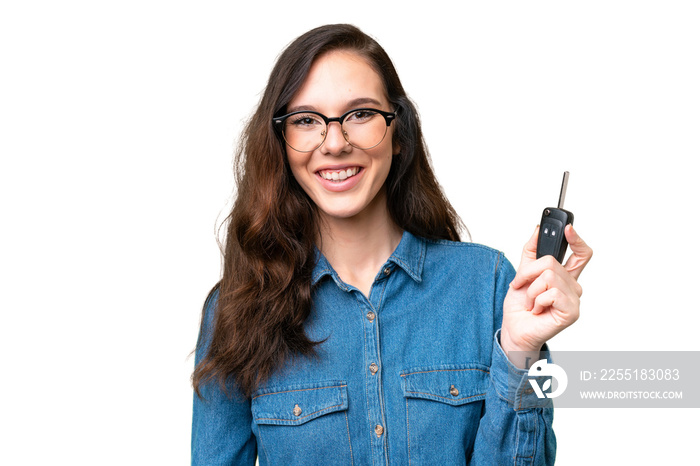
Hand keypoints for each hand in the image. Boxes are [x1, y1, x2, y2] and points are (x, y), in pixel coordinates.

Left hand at [501, 225, 592, 359]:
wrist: (515, 329)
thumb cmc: (520, 306)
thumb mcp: (522, 274)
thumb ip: (531, 252)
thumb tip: (537, 230)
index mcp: (564, 276)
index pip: (580, 254)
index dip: (576, 239)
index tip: (568, 227)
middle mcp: (572, 286)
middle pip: (552, 262)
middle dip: (529, 272)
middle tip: (523, 286)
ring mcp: (573, 298)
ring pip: (549, 276)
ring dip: (532, 289)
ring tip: (532, 302)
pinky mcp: (571, 311)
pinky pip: (551, 292)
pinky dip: (537, 300)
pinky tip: (538, 309)